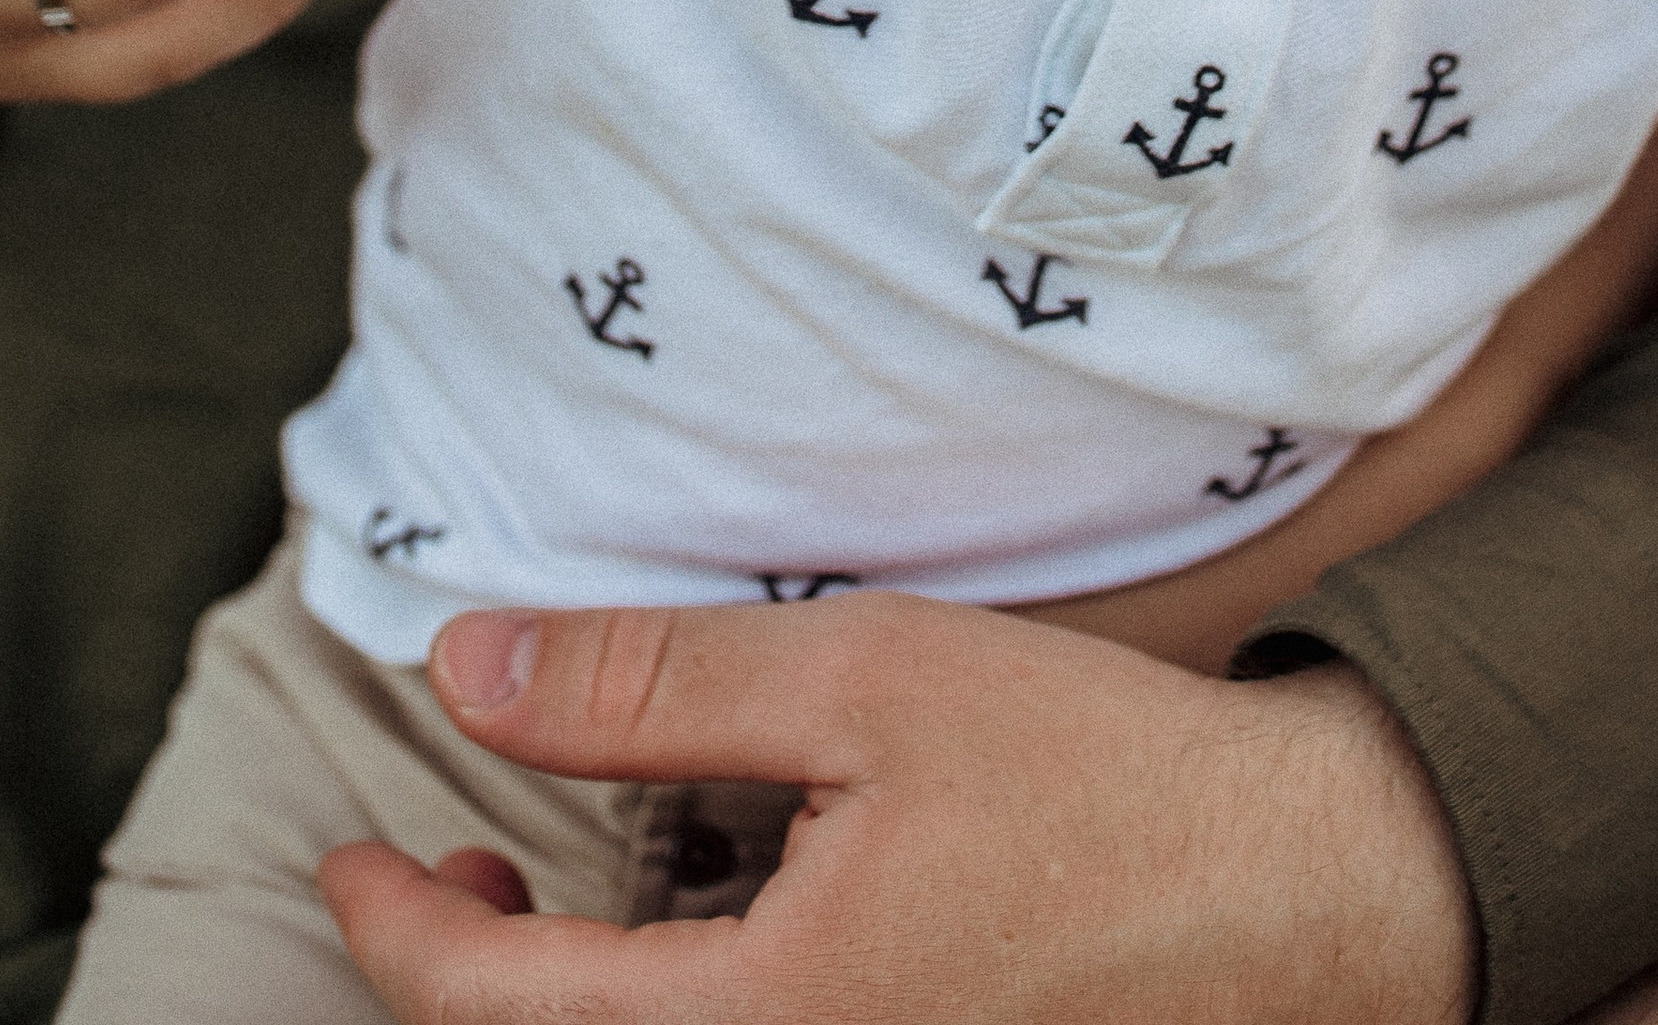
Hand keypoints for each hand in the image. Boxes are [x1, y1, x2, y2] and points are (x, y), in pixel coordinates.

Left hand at [320, 594, 1479, 1023]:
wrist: (1310, 897)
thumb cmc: (1097, 777)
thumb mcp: (864, 680)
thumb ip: (650, 684)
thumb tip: (462, 668)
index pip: (501, 1019)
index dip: (396, 937)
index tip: (347, 859)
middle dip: (466, 996)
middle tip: (439, 880)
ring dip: (564, 1023)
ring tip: (542, 913)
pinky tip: (689, 957)